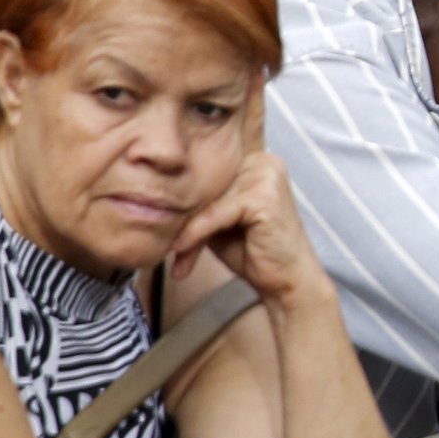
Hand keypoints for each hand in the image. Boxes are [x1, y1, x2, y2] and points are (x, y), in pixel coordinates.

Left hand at [169, 145, 333, 314]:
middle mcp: (263, 160)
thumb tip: (153, 193)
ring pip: (206, 199)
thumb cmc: (252, 249)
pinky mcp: (264, 197)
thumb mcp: (218, 218)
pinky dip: (196, 235)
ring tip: (178, 255)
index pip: (209, 168)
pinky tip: (184, 254)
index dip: (184, 193)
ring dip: (186, 230)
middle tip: (169, 246)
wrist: (285, 278)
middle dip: (183, 218)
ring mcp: (266, 176)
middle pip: (205, 184)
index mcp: (254, 158)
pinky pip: (215, 214)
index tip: (161, 218)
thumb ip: (200, 200)